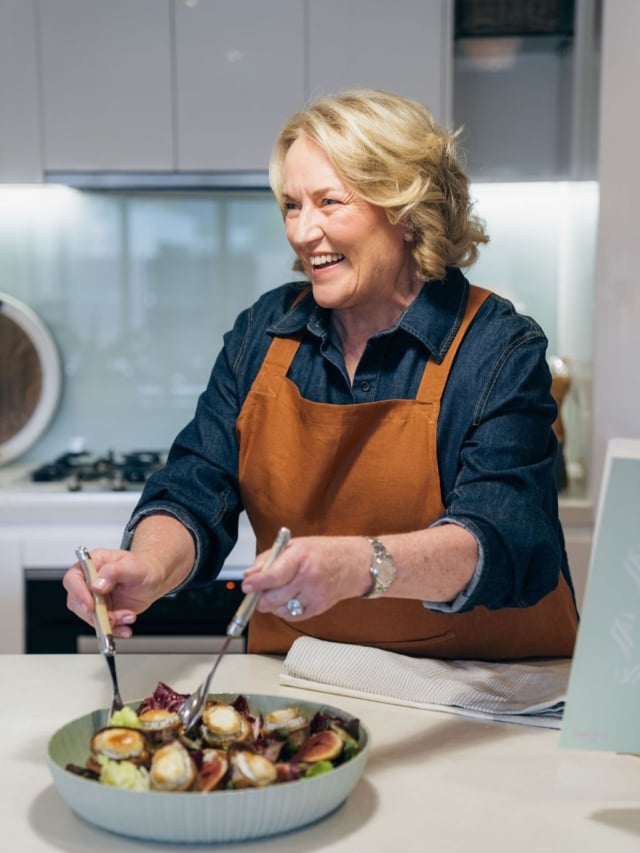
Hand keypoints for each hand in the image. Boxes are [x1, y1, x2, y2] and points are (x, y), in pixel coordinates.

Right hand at [63, 548, 162, 637]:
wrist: (153, 580)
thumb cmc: (142, 567)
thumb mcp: (132, 566)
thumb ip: (113, 572)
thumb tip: (97, 585)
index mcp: (92, 564)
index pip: (73, 579)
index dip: (78, 593)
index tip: (91, 606)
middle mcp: (90, 582)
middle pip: (77, 602)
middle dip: (95, 614)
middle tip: (112, 617)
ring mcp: (95, 598)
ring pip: (89, 616)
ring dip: (108, 622)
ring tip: (127, 616)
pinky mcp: (102, 611)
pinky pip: (101, 625)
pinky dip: (114, 629)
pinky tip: (125, 627)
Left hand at [241, 535, 371, 620]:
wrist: (355, 564)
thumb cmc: (324, 552)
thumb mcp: (295, 545)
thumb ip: (269, 559)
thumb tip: (249, 575)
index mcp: (300, 558)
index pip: (272, 576)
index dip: (256, 583)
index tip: (247, 586)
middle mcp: (308, 578)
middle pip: (272, 598)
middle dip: (259, 598)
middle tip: (256, 592)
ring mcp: (314, 595)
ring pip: (280, 610)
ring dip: (272, 605)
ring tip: (277, 592)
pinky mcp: (318, 608)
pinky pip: (292, 616)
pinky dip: (285, 610)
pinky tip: (289, 598)